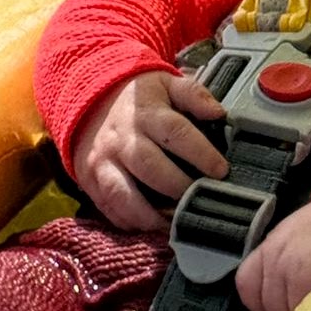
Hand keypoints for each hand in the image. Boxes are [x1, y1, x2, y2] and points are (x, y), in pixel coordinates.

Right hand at [71, 71, 227, 230]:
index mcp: (145, 113)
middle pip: (150, 167)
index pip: (176, 132)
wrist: (88, 101)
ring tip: (176, 224)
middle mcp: (122, 139)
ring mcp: (103, 162)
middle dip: (178, 188)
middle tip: (201, 200)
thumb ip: (193, 95)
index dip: (201, 153)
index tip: (222, 171)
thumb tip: (219, 113)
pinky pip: (108, 207)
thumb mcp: (166, 84)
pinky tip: (150, 226)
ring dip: (151, 215)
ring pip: (123, 194)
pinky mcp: (90, 180)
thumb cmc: (138, 99)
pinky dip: (129, 222)